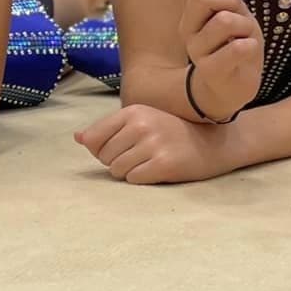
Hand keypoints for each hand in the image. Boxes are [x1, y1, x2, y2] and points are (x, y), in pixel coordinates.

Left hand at [77, 105, 224, 184]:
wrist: (213, 143)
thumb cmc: (173, 133)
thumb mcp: (142, 121)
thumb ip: (109, 129)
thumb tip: (78, 138)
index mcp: (133, 111)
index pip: (93, 138)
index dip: (102, 149)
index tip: (120, 148)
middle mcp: (141, 125)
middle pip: (104, 157)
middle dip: (117, 161)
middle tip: (141, 155)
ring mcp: (153, 144)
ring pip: (116, 170)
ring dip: (129, 171)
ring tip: (149, 161)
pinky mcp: (163, 164)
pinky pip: (133, 179)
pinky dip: (142, 179)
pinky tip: (158, 169)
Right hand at [178, 0, 263, 121]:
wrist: (232, 86)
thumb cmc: (234, 44)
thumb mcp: (234, 13)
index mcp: (190, 11)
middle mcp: (187, 29)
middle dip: (231, 0)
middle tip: (241, 17)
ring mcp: (196, 50)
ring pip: (224, 20)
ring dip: (246, 25)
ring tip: (245, 38)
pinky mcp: (210, 70)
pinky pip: (236, 48)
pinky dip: (251, 46)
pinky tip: (247, 52)